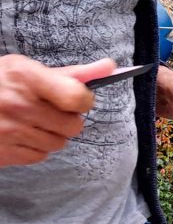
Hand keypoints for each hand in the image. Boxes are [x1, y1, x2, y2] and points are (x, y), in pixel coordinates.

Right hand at [0, 55, 115, 166]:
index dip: (84, 101)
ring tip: (31, 122)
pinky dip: (35, 148)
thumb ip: (71, 73)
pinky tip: (20, 134)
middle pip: (73, 126)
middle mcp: (18, 105)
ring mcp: (9, 131)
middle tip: (49, 111)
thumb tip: (111, 67)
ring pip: (59, 144)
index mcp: (26, 77)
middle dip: (67, 120)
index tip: (77, 99)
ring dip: (51, 135)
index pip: (77, 98)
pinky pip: (40, 156)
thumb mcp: (26, 69)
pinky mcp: (3, 152)